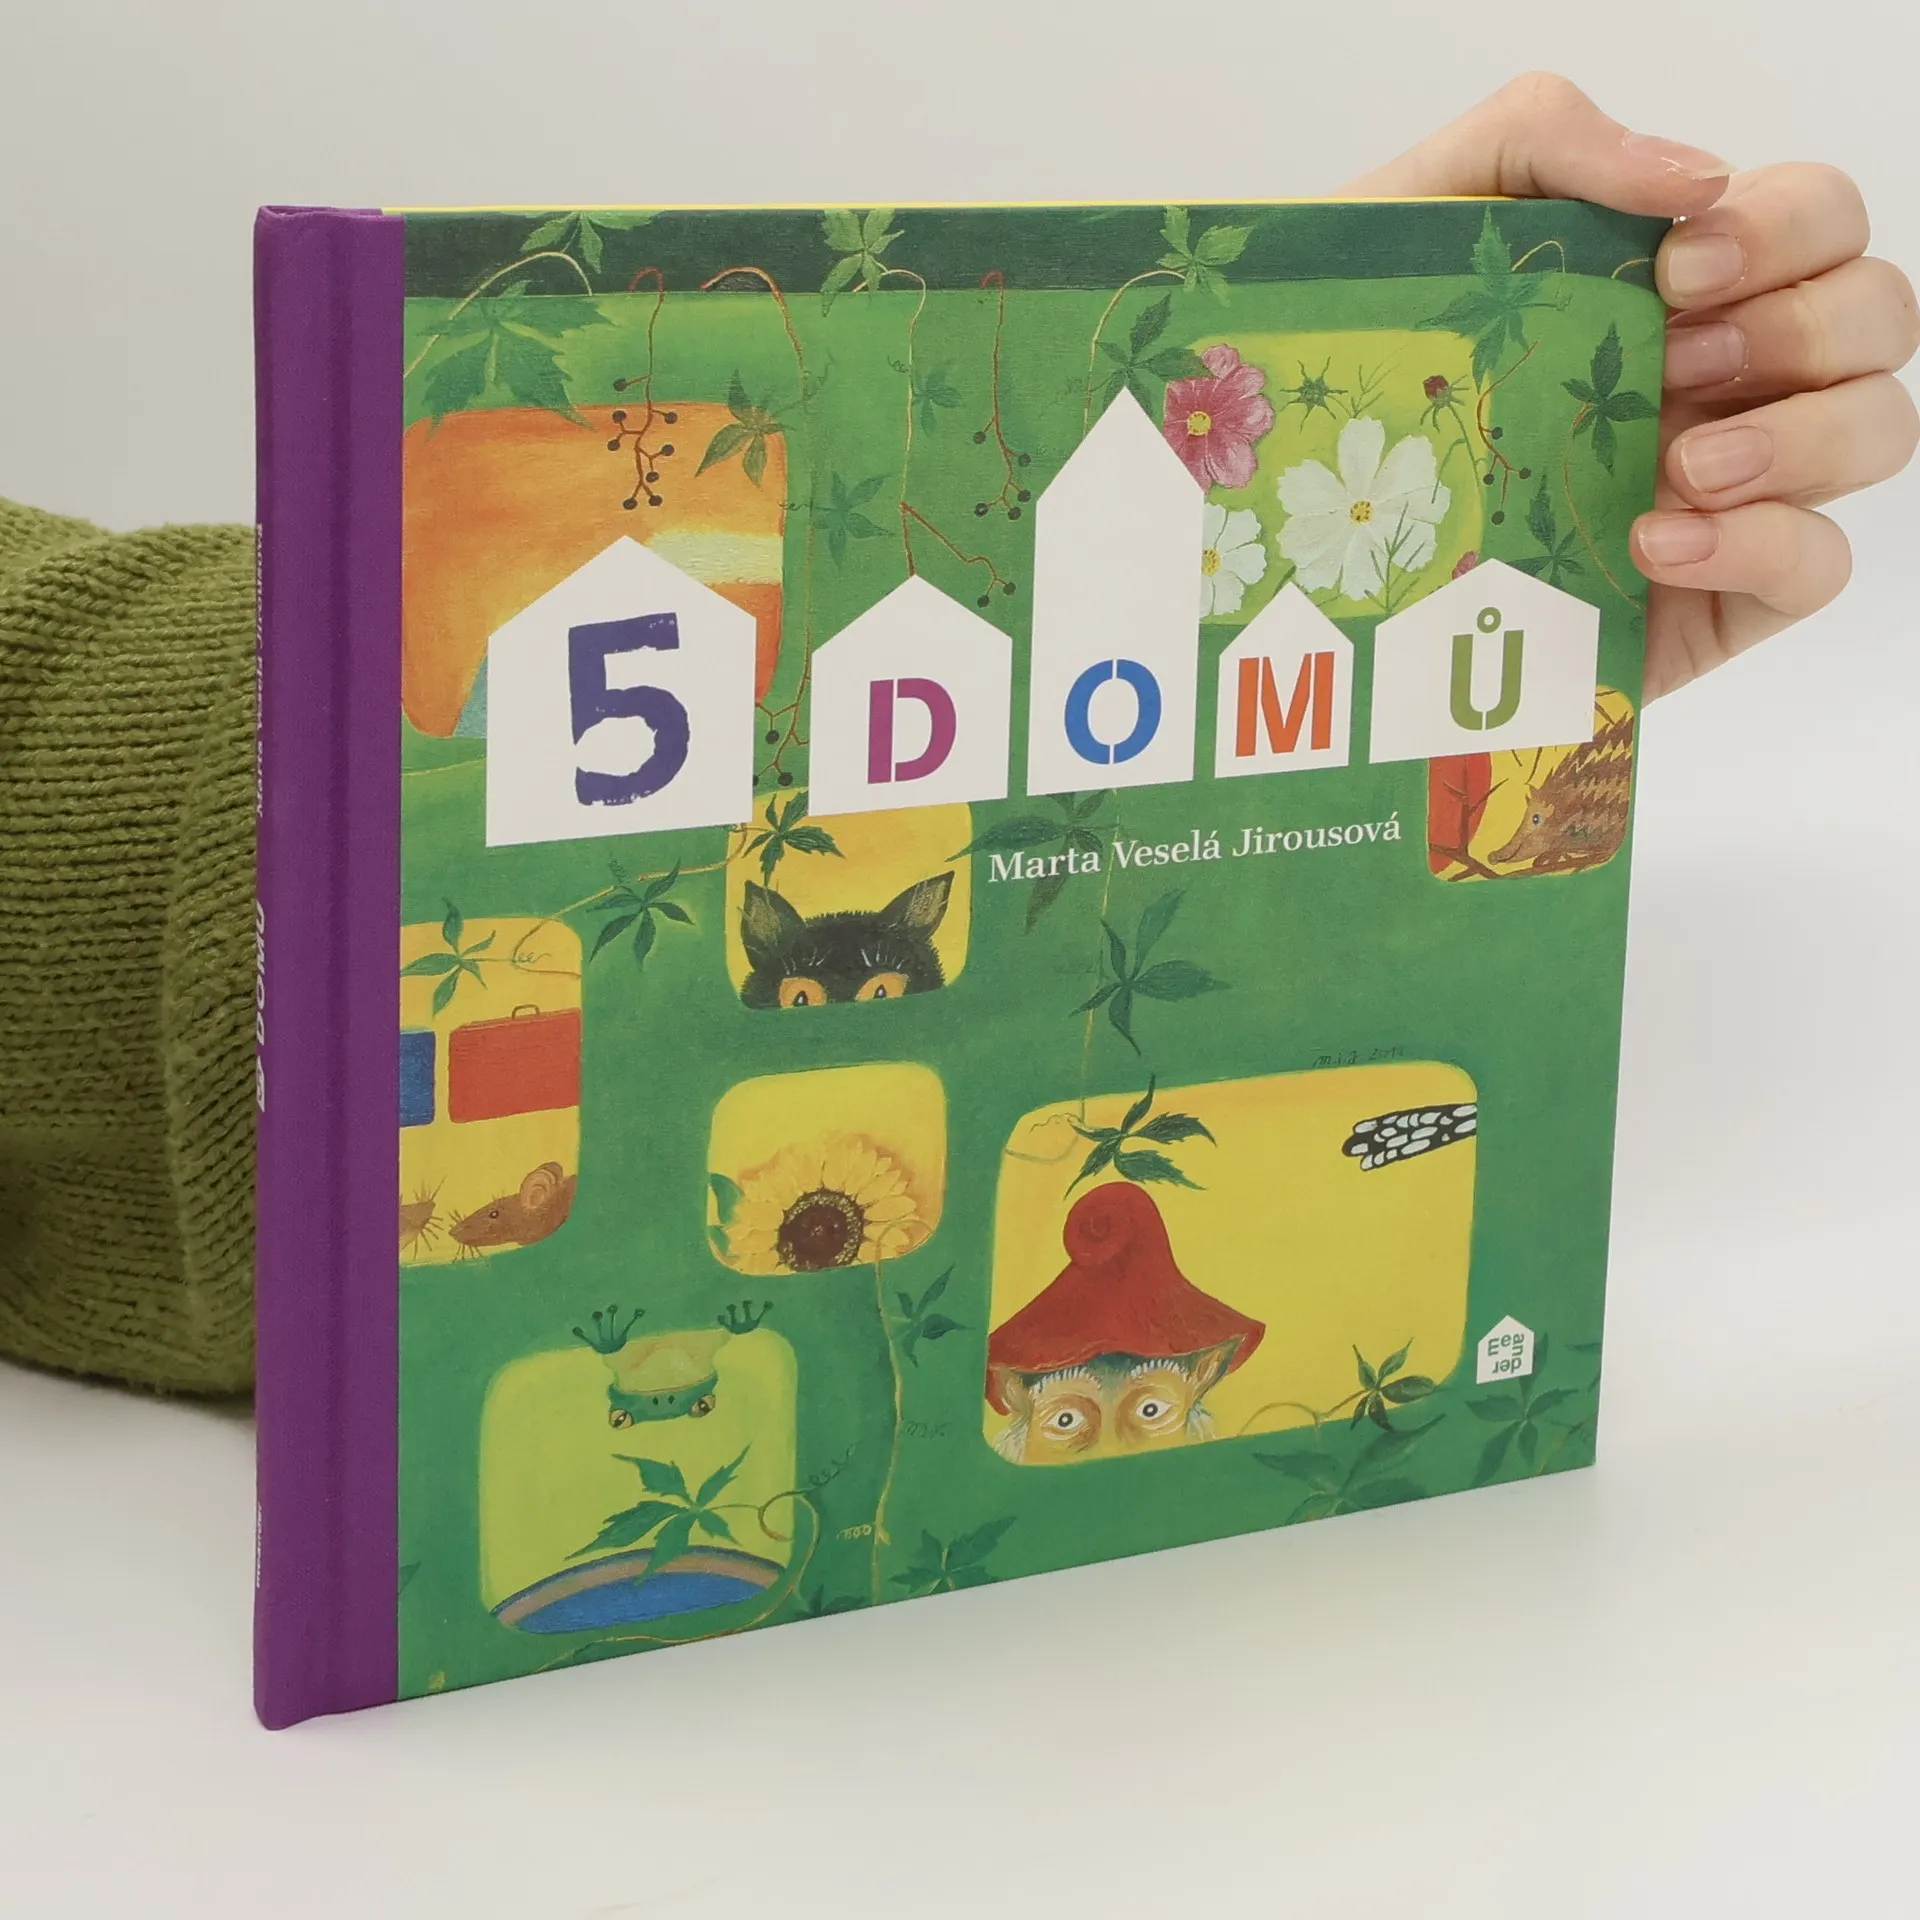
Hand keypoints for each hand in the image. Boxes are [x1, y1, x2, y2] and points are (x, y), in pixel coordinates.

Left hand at [1342, 73, 1918, 698]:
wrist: (1303, 523)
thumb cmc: (1360, 363)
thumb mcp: (1421, 216)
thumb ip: (1545, 140)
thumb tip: (1697, 176)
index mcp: (1681, 283)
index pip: (1820, 219)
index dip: (1788, 227)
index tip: (1677, 268)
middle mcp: (1726, 374)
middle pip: (1876, 316)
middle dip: (1802, 324)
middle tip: (1676, 355)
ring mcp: (1727, 486)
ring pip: (1878, 431)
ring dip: (1807, 433)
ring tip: (1684, 461)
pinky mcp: (1708, 595)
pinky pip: (1818, 564)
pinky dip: (1764, 543)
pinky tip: (1654, 543)